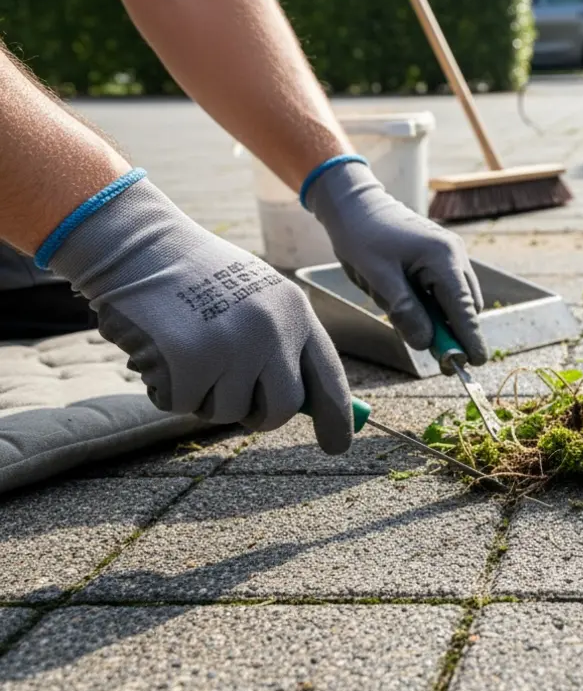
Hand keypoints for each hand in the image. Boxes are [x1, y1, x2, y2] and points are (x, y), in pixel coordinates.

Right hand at [48, 174, 353, 452]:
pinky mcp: (190, 361)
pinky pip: (182, 406)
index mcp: (295, 311)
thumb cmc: (196, 276)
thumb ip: (280, 343)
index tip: (337, 446)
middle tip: (236, 404)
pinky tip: (159, 351)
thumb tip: (300, 404)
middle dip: (258, 417)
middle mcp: (272, 329)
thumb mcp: (255, 297)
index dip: (337, 416)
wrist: (137, 244)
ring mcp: (233, 345)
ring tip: (186, 353)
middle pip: (281, 408)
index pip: (329, 376)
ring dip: (203, 397)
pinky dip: (166, 389)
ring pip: (227, 412)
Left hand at [307, 160, 487, 364]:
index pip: (464, 308)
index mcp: (443, 258)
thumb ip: (404, 311)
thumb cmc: (362, 236)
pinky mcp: (440, 257)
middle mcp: (454, 255)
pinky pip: (444, 290)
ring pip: (456, 300)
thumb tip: (426, 343)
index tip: (476, 363)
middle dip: (453, 332)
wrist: (353, 204)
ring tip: (401, 312)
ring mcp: (450, 255)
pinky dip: (432, 305)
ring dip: (439, 317)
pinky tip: (403, 300)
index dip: (470, 338)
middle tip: (435, 357)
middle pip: (466, 306)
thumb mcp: (378, 277)